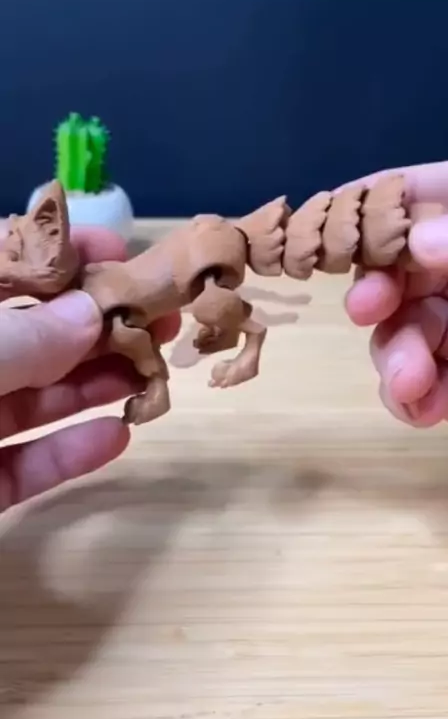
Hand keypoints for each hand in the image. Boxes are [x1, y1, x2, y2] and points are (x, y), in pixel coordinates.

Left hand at [0, 226, 180, 510]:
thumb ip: (23, 340)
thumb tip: (91, 311)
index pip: (6, 274)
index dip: (58, 259)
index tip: (118, 251)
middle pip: (34, 340)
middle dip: (97, 326)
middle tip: (162, 319)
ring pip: (36, 401)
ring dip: (96, 386)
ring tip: (153, 374)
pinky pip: (29, 466)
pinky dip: (72, 452)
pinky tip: (118, 435)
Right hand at [344, 159, 447, 440]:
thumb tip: (418, 239)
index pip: (447, 194)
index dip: (390, 198)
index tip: (334, 211)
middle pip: (414, 267)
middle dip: (382, 285)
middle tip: (364, 305)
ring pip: (407, 330)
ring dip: (395, 352)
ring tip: (411, 379)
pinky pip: (419, 390)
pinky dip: (407, 398)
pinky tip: (419, 405)